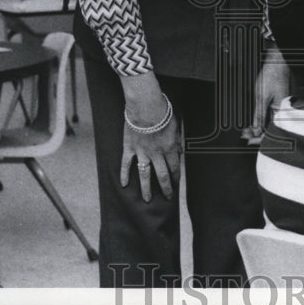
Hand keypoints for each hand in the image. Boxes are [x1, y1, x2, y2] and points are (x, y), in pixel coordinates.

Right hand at [120, 73, 181, 201]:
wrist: (146, 105)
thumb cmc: (162, 112)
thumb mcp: (175, 126)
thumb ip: (177, 141)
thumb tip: (179, 153)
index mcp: (169, 148)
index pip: (174, 167)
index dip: (176, 177)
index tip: (177, 184)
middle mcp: (156, 153)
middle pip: (162, 175)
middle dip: (166, 188)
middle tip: (167, 197)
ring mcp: (142, 152)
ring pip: (145, 174)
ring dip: (146, 188)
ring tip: (147, 199)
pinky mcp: (129, 147)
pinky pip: (126, 163)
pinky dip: (124, 174)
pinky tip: (124, 184)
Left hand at [244, 46, 289, 139]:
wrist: (277, 62)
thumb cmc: (272, 75)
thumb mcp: (261, 97)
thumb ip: (259, 115)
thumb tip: (256, 130)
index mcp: (281, 111)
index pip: (271, 132)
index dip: (259, 138)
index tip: (248, 140)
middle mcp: (283, 111)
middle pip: (271, 129)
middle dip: (257, 135)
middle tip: (244, 135)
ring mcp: (281, 107)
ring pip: (270, 124)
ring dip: (259, 128)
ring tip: (247, 130)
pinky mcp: (278, 103)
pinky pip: (271, 116)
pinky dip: (262, 120)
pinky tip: (255, 123)